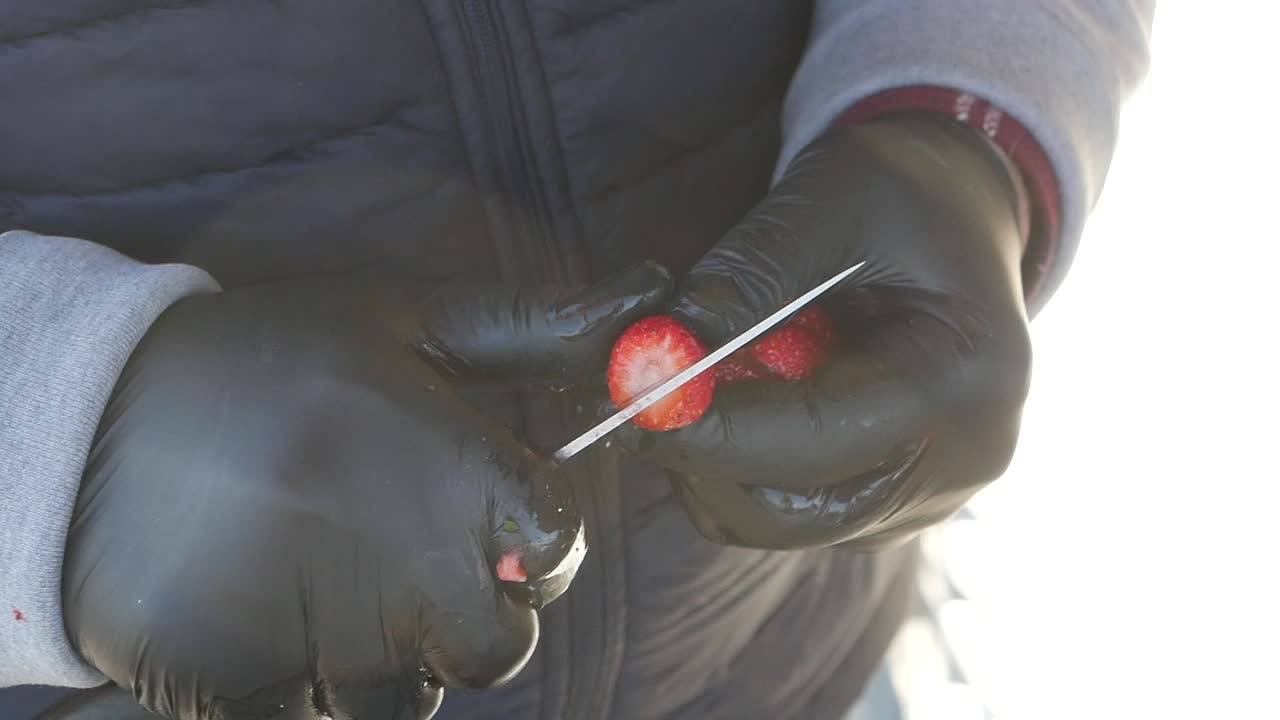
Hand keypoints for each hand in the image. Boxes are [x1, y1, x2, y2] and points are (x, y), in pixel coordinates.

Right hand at [61, 263, 670, 718]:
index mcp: (450, 477)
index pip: (559, 547)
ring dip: (387, 646)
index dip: (538, 537)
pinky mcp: (244, 693)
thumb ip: (539, 326)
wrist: (89, 420)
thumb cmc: (273, 360)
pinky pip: (322, 719)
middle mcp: (401, 572)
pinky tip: (278, 607)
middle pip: (499, 646)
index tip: (495, 513)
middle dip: (473, 611)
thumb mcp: (405, 322)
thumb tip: (656, 294)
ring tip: (322, 564)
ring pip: (410, 692)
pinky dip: (312, 679)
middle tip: (404, 550)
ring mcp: (322, 643)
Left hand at [618, 114, 1032, 550]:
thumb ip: (750, 272)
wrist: (962, 213)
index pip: (816, 437)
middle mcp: (959, 460)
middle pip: (794, 510)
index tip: (627, 403)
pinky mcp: (893, 504)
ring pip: (779, 521)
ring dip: (711, 464)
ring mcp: (930, 495)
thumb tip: (660, 351)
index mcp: (962, 380)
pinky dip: (739, 467)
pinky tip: (736, 398)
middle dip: (699, 458)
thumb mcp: (831, 196)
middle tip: (628, 402)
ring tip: (694, 379)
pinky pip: (792, 511)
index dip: (711, 428)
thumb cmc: (904, 191)